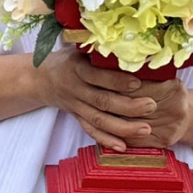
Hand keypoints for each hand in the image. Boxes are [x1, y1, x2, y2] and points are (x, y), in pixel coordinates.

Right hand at [37, 46, 187, 152]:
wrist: (41, 79)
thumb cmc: (70, 59)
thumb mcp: (80, 48)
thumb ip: (101, 49)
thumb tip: (135, 45)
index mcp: (76, 68)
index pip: (96, 75)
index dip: (116, 80)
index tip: (138, 83)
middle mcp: (75, 88)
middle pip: (101, 100)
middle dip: (128, 105)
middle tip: (151, 106)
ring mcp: (75, 105)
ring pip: (98, 119)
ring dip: (122, 127)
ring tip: (145, 129)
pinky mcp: (77, 117)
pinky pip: (91, 130)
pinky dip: (106, 140)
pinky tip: (123, 146)